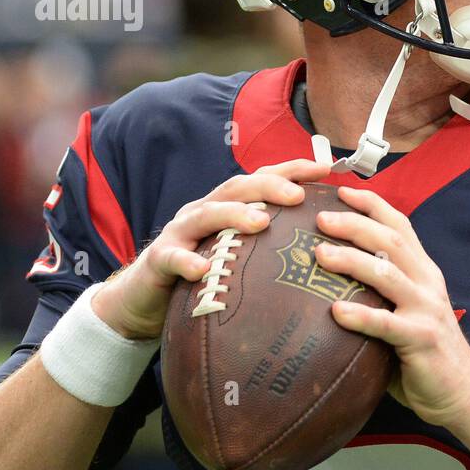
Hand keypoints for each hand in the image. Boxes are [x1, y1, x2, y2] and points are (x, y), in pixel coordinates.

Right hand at [92, 159, 330, 339]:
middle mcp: (203, 212)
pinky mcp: (158, 261)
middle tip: (298, 195)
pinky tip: (201, 269)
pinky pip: (172, 258)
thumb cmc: (202, 275)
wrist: (143, 301)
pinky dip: (187, 260)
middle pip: (236, 188)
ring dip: (234, 215)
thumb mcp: (238, 256)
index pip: (261, 180)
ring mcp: (179, 234)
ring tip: (261, 222)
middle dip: (269, 186)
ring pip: (206, 215)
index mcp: (226, 207)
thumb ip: (270, 247)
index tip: (327, 169)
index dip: (292, 170)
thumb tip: (325, 249)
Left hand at [315, 186, 469, 428]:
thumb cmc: (424, 357)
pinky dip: (360, 316)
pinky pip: (386, 325)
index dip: (372, 205)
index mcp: (424, 273)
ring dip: (352, 261)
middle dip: (355, 224)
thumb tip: (325, 287)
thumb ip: (379, 297)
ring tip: (320, 254)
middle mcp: (428, 283)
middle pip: (391, 241)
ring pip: (388, 274)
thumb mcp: (406, 315)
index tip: (341, 190)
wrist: (464, 395)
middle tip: (320, 218)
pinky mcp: (421, 340)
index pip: (400, 226)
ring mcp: (426, 310)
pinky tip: (335, 312)